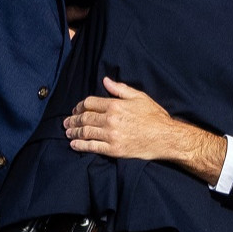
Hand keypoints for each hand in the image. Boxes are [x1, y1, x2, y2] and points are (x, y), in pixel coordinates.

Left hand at [65, 77, 181, 159]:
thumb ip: (120, 89)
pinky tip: (74, 144)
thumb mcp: (139, 97)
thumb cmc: (154, 116)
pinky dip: (80, 146)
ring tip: (68, 132)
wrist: (166, 137)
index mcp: (115, 105)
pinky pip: (92, 147)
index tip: (76, 109)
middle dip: (73, 119)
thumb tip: (105, 81)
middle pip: (84, 118)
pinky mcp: (113, 150)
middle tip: (66, 121)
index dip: (80, 106)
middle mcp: (110, 120)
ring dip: (73, 132)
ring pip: (85, 132)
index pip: (90, 103)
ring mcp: (111, 136)